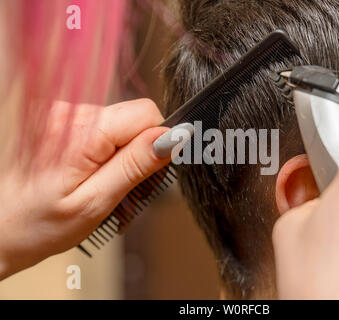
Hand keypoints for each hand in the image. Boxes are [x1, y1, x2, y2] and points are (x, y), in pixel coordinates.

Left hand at [0, 99, 180, 279]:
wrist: (2, 227)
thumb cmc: (39, 223)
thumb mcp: (96, 203)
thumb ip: (136, 166)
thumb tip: (172, 137)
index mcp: (82, 132)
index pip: (146, 113)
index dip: (157, 143)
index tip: (147, 174)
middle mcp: (72, 114)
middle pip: (136, 118)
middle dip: (142, 153)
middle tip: (126, 187)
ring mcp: (66, 115)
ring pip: (124, 125)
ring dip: (125, 157)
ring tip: (108, 186)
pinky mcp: (65, 121)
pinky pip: (107, 129)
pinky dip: (110, 154)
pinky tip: (97, 176)